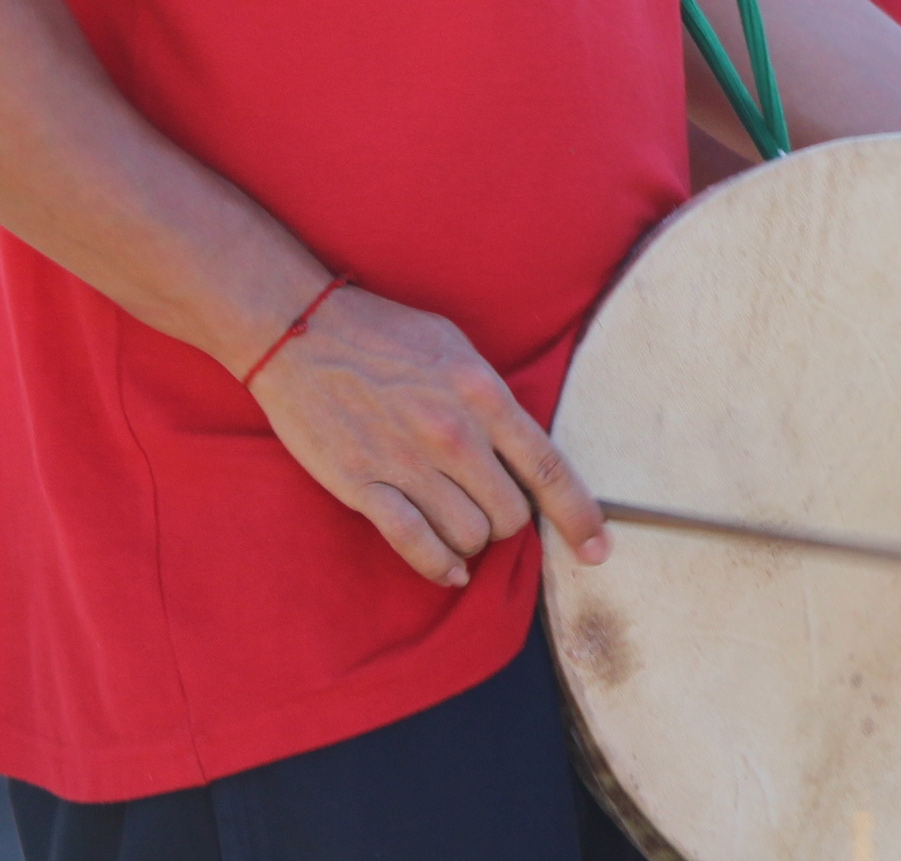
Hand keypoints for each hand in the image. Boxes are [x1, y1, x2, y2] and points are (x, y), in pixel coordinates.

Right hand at [245, 283, 609, 587]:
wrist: (302, 331)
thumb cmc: (385, 335)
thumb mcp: (458, 350)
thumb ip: (492, 400)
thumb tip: (522, 446)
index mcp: (484, 396)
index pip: (549, 468)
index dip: (580, 515)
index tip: (598, 548)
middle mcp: (453, 434)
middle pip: (511, 513)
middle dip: (509, 521)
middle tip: (489, 505)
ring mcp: (407, 463)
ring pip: (469, 535)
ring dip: (472, 540)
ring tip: (459, 520)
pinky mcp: (363, 485)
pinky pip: (415, 545)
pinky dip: (438, 566)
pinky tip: (448, 568)